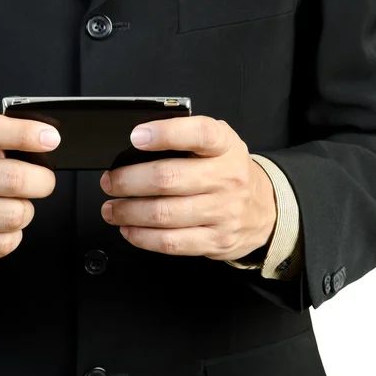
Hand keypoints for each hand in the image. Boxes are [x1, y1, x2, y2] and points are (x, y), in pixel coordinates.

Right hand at [0, 112, 59, 261]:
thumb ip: (6, 137)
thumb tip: (48, 139)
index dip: (24, 133)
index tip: (50, 139)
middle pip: (13, 180)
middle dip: (42, 182)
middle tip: (41, 182)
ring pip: (14, 216)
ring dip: (25, 211)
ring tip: (14, 205)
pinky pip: (4, 244)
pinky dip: (13, 235)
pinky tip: (1, 225)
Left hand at [99, 116, 276, 260]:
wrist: (265, 209)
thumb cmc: (228, 172)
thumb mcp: (217, 144)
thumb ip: (184, 138)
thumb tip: (136, 144)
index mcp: (225, 146)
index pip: (198, 133)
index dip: (165, 133)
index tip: (136, 137)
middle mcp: (227, 178)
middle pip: (168, 179)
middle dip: (128, 181)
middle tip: (110, 182)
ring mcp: (223, 212)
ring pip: (163, 214)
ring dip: (128, 212)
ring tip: (112, 208)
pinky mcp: (215, 241)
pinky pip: (171, 242)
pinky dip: (142, 237)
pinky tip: (129, 229)